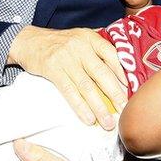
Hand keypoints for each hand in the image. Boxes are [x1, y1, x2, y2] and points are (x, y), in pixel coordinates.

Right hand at [8, 27, 126, 129]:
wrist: (29, 40)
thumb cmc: (58, 42)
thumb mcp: (79, 37)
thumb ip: (97, 47)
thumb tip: (122, 65)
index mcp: (90, 38)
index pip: (112, 55)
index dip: (123, 74)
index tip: (131, 90)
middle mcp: (80, 46)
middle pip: (101, 73)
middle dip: (115, 95)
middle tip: (124, 111)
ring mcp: (66, 58)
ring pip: (86, 86)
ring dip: (99, 107)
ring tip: (108, 122)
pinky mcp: (53, 69)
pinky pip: (69, 91)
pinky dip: (80, 107)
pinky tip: (88, 118)